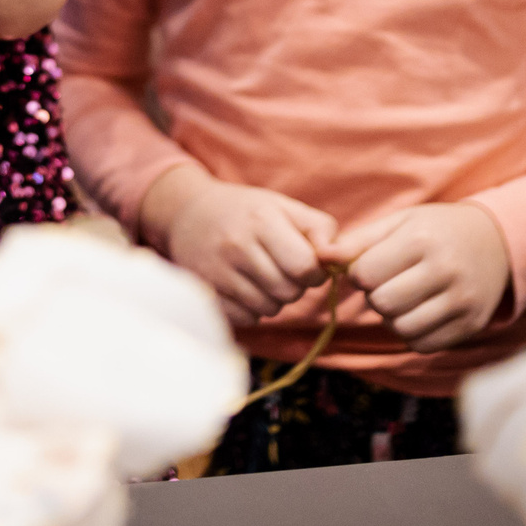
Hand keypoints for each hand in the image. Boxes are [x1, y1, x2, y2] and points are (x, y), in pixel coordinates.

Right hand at [148, 167, 337, 326]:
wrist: (188, 213)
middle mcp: (236, 246)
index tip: (306, 264)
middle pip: (289, 292)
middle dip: (294, 286)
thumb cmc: (247, 212)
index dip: (314, 272)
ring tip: (262, 277)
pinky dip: (253, 309)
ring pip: (269, 308)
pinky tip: (244, 287)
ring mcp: (217, 272)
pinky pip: (247, 318)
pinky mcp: (206, 292)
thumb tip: (337, 261)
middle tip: (282, 270)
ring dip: (274, 298)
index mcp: (261, 220)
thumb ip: (320, 229)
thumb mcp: (284, 207)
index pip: (304, 267)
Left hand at [327, 202, 511, 354]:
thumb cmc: (437, 229)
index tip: (370, 266)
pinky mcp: (471, 325)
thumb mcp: (399, 221)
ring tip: (403, 298)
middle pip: (382, 304)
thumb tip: (321, 257)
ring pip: (401, 328)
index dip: (359, 273)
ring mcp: (462, 301)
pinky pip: (423, 344)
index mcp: (421, 240)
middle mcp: (445, 271)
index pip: (366, 274)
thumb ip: (358, 241)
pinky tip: (419, 312)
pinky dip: (412, 333)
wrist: (498, 242)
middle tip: (387, 283)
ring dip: (392, 317)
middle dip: (375, 296)